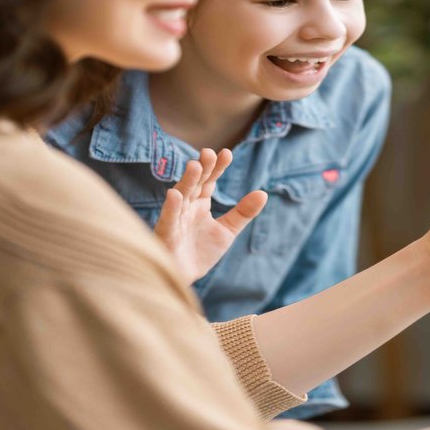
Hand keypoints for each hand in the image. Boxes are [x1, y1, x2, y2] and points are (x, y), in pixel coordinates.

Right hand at [154, 148, 267, 283]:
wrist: (185, 277)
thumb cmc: (201, 252)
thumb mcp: (227, 231)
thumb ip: (243, 212)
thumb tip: (263, 193)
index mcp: (200, 204)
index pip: (210, 181)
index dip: (217, 168)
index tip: (226, 153)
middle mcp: (187, 207)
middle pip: (195, 184)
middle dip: (202, 169)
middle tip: (209, 152)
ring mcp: (176, 219)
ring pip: (181, 196)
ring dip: (187, 181)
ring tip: (195, 166)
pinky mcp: (166, 234)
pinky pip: (168, 219)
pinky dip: (171, 207)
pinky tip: (174, 195)